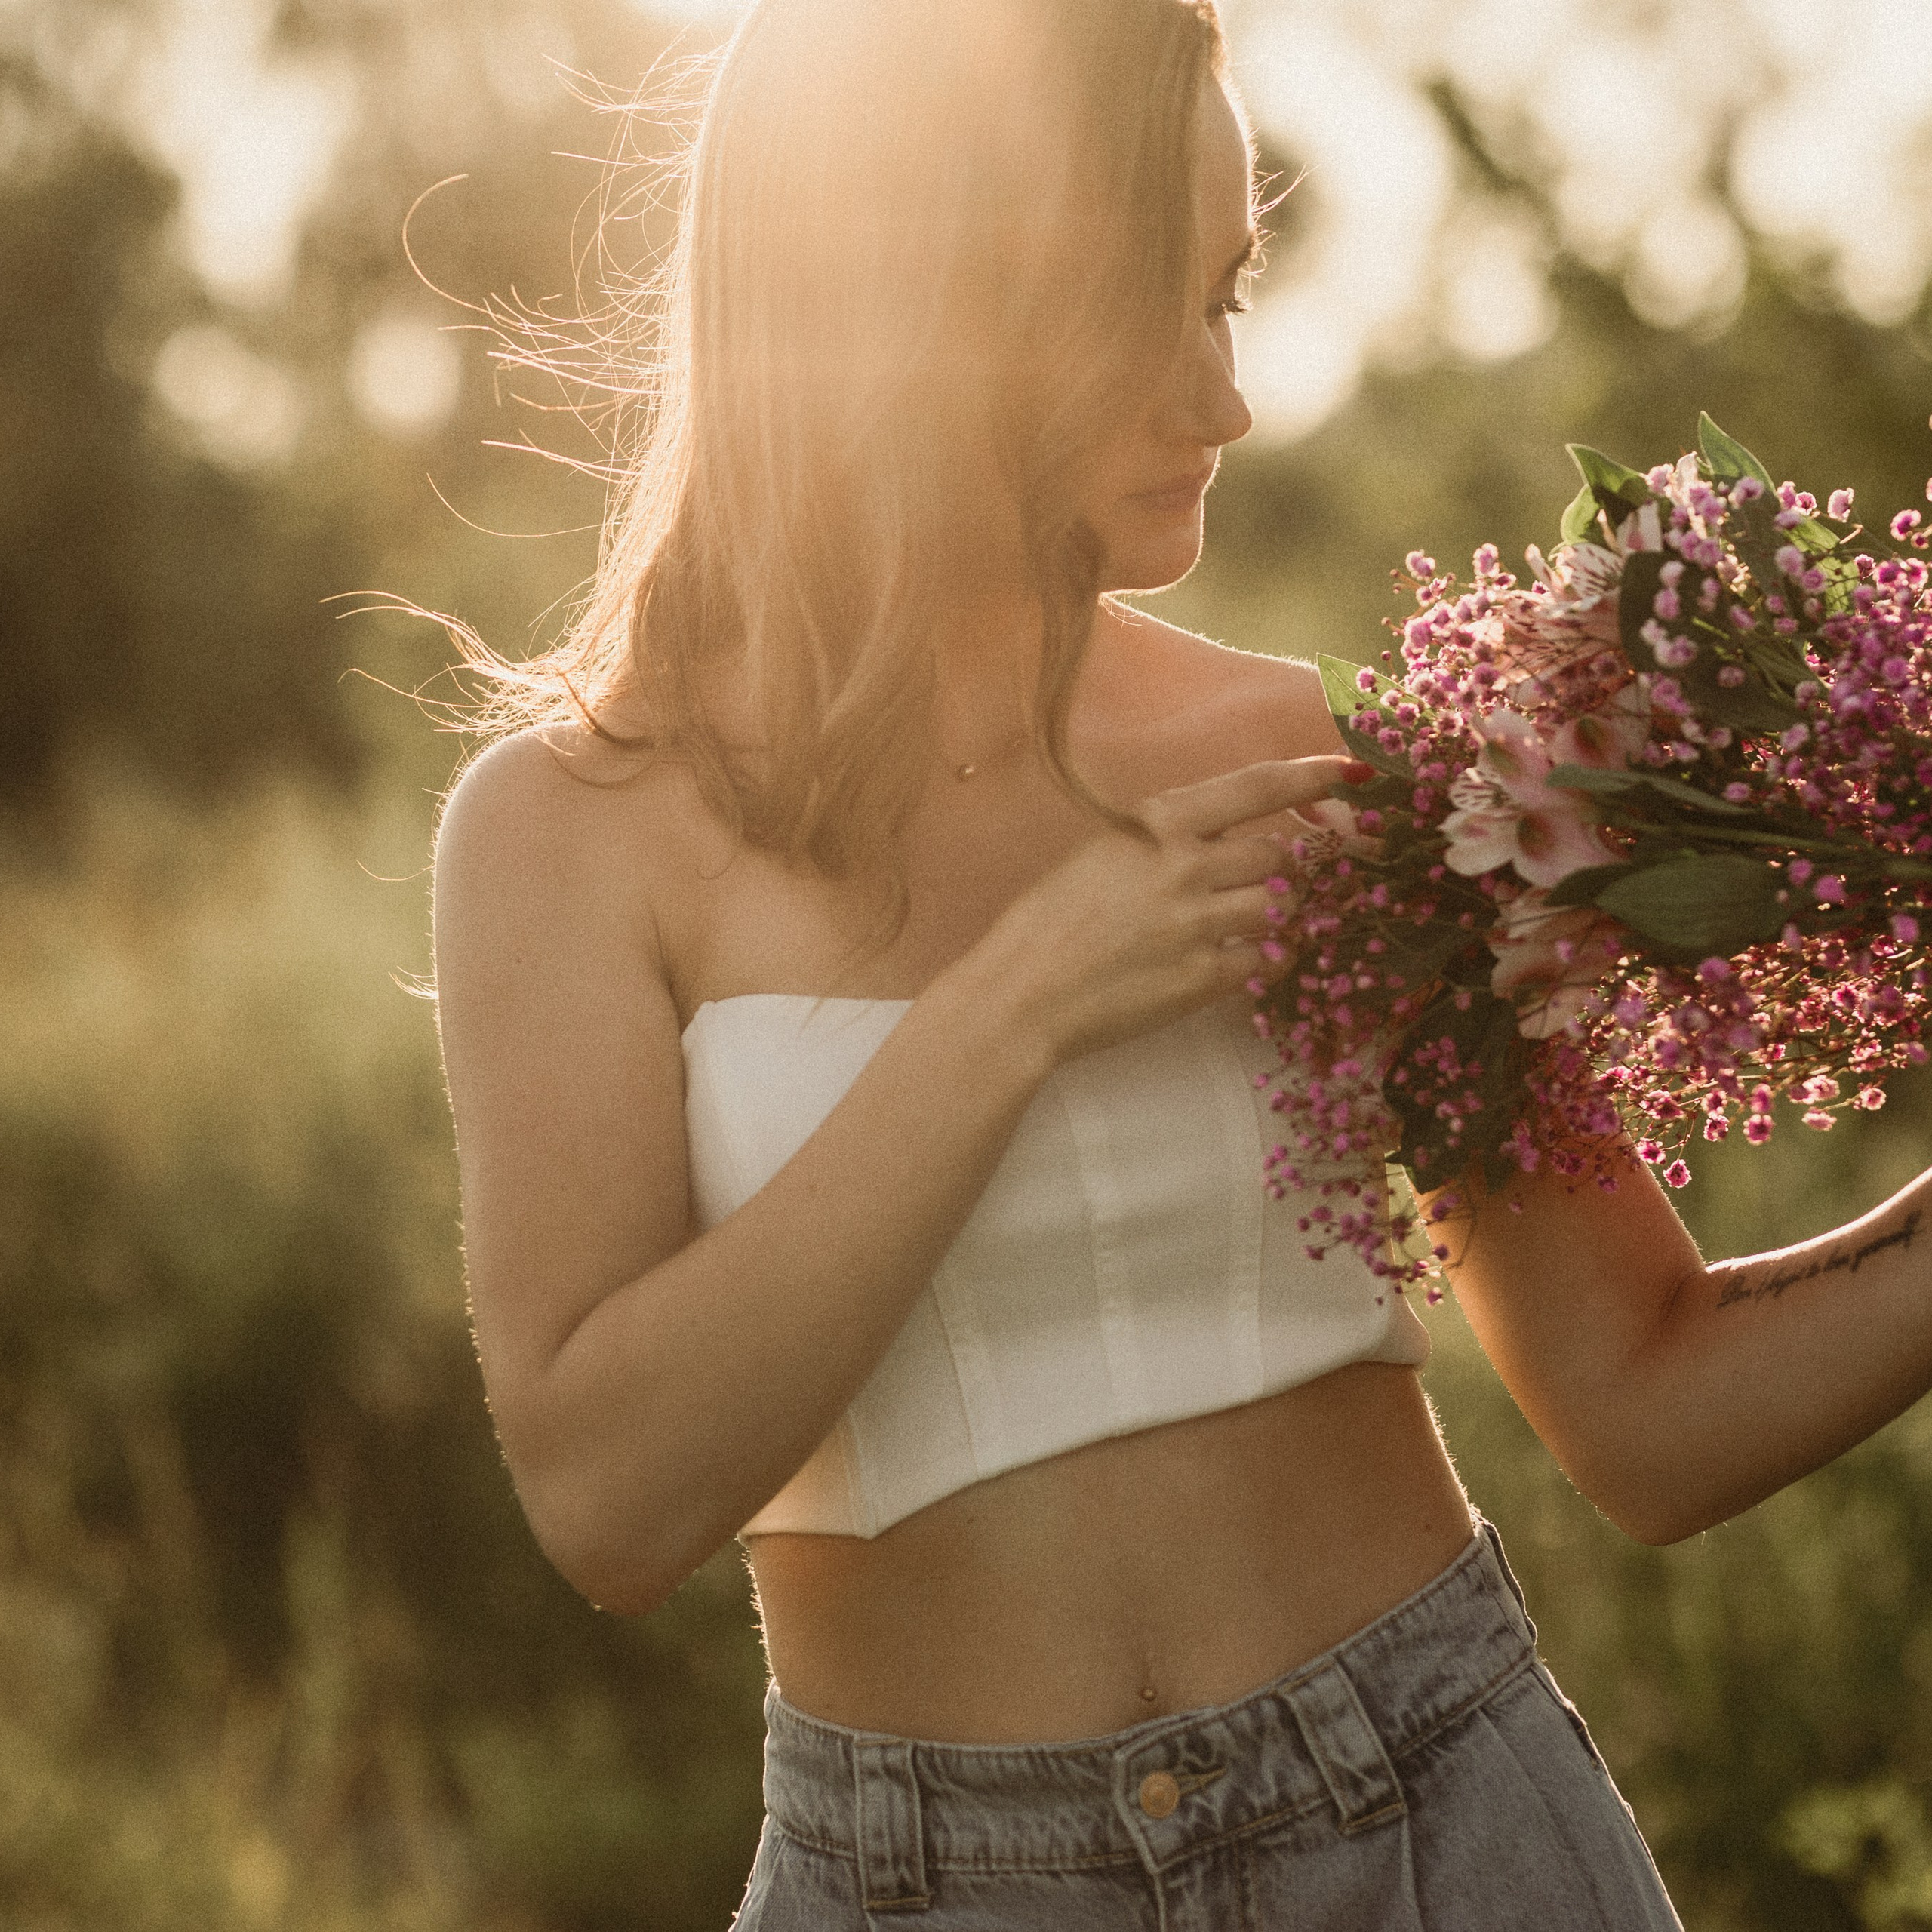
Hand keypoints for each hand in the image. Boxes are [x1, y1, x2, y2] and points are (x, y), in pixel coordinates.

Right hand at [946, 755, 1368, 1064]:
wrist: (1020, 996)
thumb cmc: (1046, 922)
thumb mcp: (1101, 853)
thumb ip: (1163, 838)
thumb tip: (1222, 834)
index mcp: (1156, 824)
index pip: (1257, 786)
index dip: (1314, 774)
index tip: (1353, 771)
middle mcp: (1184, 865)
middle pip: (1280, 852)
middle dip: (1283, 867)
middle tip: (1263, 882)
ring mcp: (1198, 923)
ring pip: (1280, 907)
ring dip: (1269, 916)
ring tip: (1230, 927)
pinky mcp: (1204, 979)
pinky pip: (1263, 962)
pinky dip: (1253, 962)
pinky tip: (1219, 965)